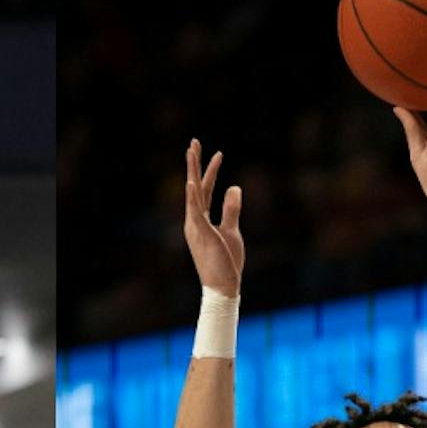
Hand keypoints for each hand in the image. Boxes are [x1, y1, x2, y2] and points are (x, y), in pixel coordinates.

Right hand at [182, 139, 243, 296]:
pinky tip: (193, 181)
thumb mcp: (232, 230)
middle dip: (195, 163)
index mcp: (200, 220)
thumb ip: (231, 209)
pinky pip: (197, 211)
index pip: (205, 190)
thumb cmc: (226, 262)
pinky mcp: (203, 234)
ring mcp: (196, 226)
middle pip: (195, 186)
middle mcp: (194, 220)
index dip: (210, 171)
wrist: (223, 286)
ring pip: (193, 193)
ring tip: (192, 151)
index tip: (218, 153)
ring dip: (192, 171)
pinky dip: (194, 195)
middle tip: (194, 141)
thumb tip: (234, 187)